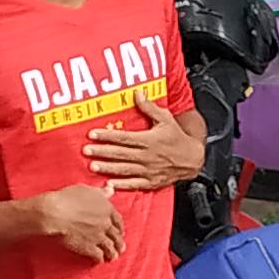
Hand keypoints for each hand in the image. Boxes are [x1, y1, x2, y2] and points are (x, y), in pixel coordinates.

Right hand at [38, 186, 127, 263]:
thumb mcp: (86, 190)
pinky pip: (98, 255)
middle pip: (116, 236)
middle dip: (119, 243)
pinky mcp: (89, 247)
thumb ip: (100, 192)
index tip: (120, 232)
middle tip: (120, 248)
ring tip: (112, 258)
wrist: (55, 213)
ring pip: (110, 248)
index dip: (120, 227)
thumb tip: (111, 189)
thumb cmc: (67, 198)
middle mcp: (105, 223)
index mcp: (106, 209)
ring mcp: (98, 236)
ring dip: (112, 254)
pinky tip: (99, 261)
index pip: (118, 220)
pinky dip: (100, 259)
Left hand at [83, 99, 206, 191]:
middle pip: (120, 153)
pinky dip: (122, 185)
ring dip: (108, 168)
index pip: (124, 137)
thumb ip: (149, 107)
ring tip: (92, 166)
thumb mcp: (166, 119)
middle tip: (86, 151)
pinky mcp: (151, 181)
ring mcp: (149, 170)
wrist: (193, 159)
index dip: (107, 136)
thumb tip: (137, 93)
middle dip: (102, 152)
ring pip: (124, 169)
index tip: (92, 134)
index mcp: (149, 140)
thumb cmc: (178, 138)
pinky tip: (110, 184)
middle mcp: (147, 156)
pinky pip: (135, 184)